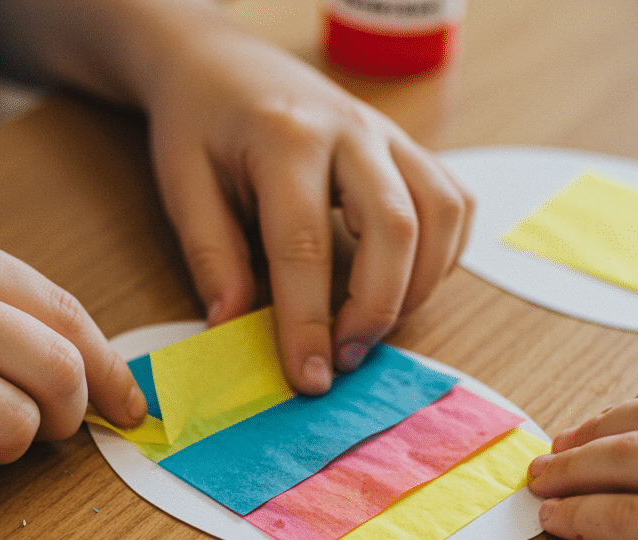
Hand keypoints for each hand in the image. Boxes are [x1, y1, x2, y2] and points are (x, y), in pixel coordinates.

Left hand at [143, 25, 471, 393]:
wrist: (225, 63)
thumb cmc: (201, 123)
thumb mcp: (183, 184)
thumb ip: (211, 255)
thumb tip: (233, 328)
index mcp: (286, 140)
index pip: (305, 246)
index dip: (308, 321)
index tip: (307, 378)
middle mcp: (351, 131)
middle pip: (395, 229)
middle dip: (376, 310)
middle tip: (344, 360)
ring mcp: (389, 135)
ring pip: (441, 215)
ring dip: (417, 287)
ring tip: (371, 329)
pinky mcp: (410, 147)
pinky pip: (454, 204)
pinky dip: (442, 256)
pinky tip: (402, 286)